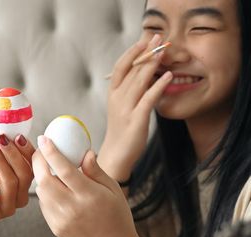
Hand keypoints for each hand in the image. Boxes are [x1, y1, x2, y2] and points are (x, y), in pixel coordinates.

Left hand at [0, 134, 35, 236]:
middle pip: (25, 174)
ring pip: (10, 182)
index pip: (33, 168)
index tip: (18, 135)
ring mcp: (5, 210)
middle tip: (1, 137)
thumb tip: (5, 134)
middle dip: (13, 152)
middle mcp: (18, 200)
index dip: (27, 151)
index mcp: (22, 187)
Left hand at [33, 136, 141, 236]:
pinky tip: (55, 189)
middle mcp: (73, 208)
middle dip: (38, 162)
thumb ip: (95, 170)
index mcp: (89, 196)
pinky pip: (43, 205)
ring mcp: (62, 220)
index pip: (64, 169)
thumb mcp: (113, 189)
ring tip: (49, 169)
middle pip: (45, 180)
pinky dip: (45, 193)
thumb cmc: (117, 215)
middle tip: (40, 151)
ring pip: (41, 192)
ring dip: (41, 178)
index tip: (44, 139)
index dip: (51, 152)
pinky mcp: (55, 228)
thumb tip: (85, 152)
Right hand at [100, 34, 172, 179]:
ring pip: (139, 80)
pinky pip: (148, 99)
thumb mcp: (122, 106)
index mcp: (112, 94)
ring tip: (164, 51)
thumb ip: (130, 90)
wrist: (116, 155)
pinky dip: (159, 86)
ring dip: (153, 64)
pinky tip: (169, 76)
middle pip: (131, 70)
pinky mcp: (136, 120)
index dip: (132, 52)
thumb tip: (144, 72)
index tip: (144, 40)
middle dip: (146, 52)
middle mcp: (117, 99)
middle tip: (159, 38)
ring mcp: (126, 109)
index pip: (120, 67)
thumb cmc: (122, 130)